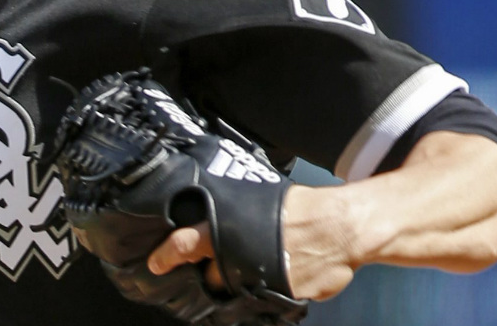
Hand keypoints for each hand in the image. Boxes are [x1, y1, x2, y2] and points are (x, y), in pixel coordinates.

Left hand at [147, 186, 359, 301]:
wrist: (340, 227)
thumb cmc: (302, 208)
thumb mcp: (259, 200)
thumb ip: (235, 215)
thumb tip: (217, 220)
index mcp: (228, 227)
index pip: (187, 243)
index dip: (168, 254)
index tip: (156, 264)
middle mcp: (238, 257)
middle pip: (213, 276)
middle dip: (216, 272)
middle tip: (233, 259)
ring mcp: (258, 280)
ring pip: (240, 290)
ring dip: (245, 281)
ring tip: (268, 261)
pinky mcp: (280, 297)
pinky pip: (268, 296)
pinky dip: (274, 286)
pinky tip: (289, 270)